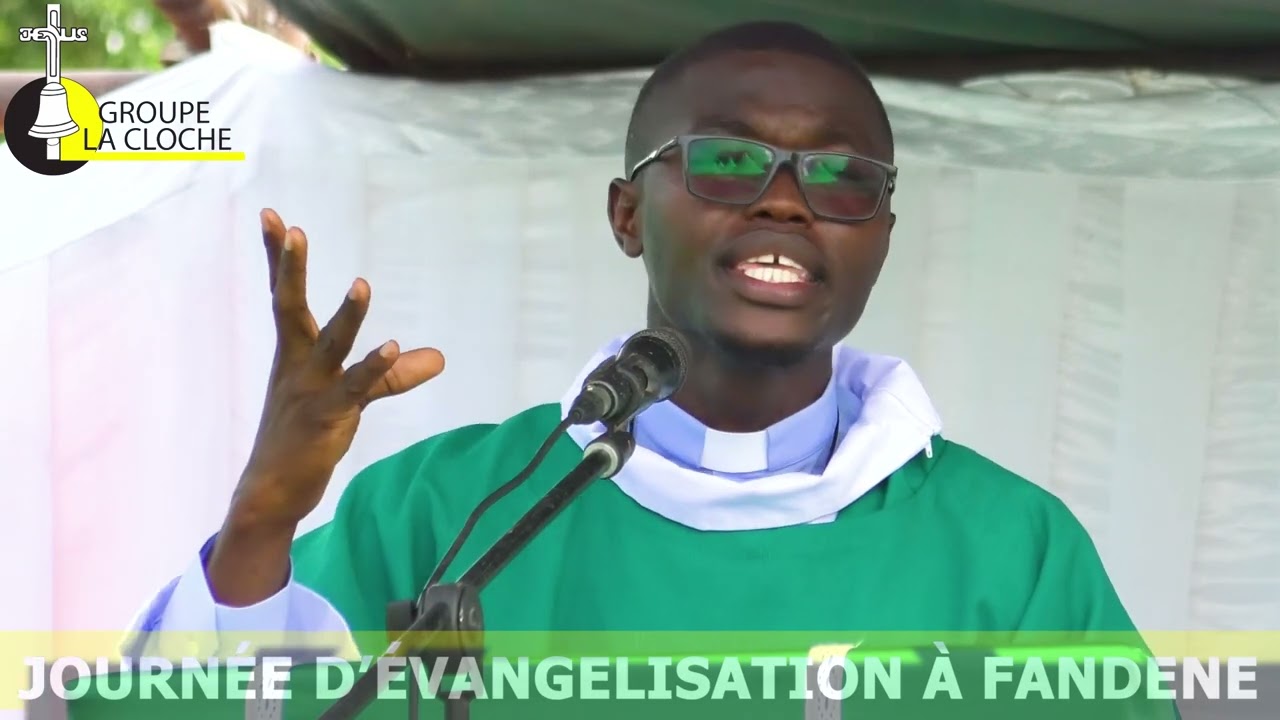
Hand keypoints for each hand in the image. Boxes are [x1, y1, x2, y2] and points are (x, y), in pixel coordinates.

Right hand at [230, 209, 445, 529]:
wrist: (272, 491)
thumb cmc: (304, 437)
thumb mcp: (350, 399)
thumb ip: (391, 375)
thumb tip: (438, 358)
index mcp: (293, 354)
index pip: (283, 296)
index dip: (276, 258)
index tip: (271, 216)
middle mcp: (296, 366)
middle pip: (290, 308)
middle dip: (289, 269)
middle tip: (291, 229)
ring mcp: (310, 391)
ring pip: (329, 345)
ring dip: (348, 316)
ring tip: (362, 284)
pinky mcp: (327, 418)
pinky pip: (355, 387)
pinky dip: (375, 367)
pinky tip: (392, 346)